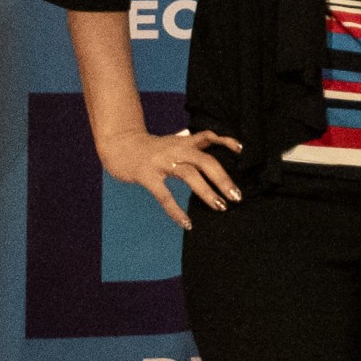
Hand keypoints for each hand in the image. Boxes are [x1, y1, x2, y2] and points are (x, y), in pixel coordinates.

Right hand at [96, 116, 243, 228]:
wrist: (119, 145)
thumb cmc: (151, 148)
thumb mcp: (173, 143)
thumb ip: (191, 146)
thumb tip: (215, 153)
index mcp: (184, 142)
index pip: (208, 136)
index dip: (226, 141)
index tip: (241, 150)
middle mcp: (176, 150)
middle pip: (205, 161)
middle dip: (223, 179)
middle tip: (237, 196)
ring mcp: (161, 162)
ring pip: (189, 175)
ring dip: (207, 192)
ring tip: (220, 207)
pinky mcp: (146, 175)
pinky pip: (164, 195)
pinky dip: (176, 211)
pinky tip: (187, 223)